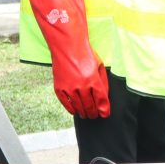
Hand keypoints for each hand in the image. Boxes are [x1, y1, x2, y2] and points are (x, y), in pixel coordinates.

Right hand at [26, 0, 109, 118]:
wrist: (67, 46)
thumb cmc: (86, 54)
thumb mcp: (99, 66)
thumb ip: (103, 82)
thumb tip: (104, 97)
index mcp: (93, 80)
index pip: (101, 101)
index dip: (104, 110)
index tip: (105, 115)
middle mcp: (81, 85)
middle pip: (89, 106)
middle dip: (94, 113)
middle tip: (96, 116)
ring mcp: (69, 87)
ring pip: (78, 106)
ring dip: (84, 113)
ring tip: (87, 115)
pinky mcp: (59, 87)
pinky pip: (65, 103)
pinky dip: (71, 109)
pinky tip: (75, 110)